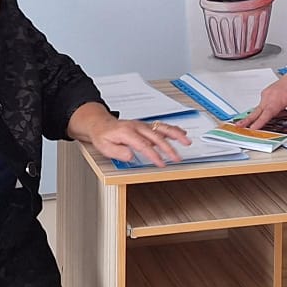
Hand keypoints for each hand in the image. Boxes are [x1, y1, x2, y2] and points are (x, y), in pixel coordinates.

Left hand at [69, 102, 190, 165]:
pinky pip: (162, 126)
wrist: (100, 123)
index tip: (162, 163)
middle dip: (168, 148)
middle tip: (177, 158)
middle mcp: (137, 127)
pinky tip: (181, 133)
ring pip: (162, 128)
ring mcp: (143, 125)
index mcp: (127, 132)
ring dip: (175, 135)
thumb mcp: (104, 146)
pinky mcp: (146, 126)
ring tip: (186, 141)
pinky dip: (173, 129)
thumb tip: (131, 155)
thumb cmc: (103, 135)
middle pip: (156, 137)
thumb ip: (118, 152)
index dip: (154, 155)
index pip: (144, 145)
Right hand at [242, 62, 286, 130]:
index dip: (260, 121)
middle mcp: (270, 96)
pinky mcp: (266, 94)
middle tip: (239, 126)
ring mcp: (266, 94)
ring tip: (261, 119)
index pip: (268, 113)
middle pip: (257, 111)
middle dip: (247, 120)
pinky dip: (265, 111)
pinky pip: (262, 106)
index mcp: (278, 98)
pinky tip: (278, 111)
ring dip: (258, 117)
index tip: (253, 128)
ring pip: (259, 110)